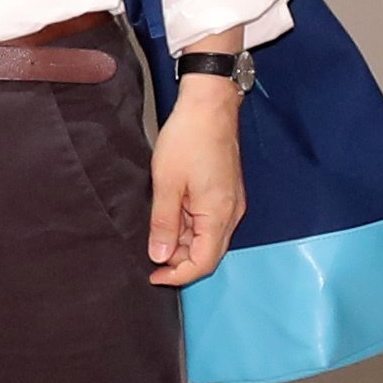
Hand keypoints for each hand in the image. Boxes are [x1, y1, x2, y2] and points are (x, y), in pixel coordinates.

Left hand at [147, 81, 244, 286]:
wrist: (209, 106)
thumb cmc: (189, 138)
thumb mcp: (167, 184)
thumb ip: (164, 223)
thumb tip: (160, 256)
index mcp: (219, 215)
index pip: (204, 262)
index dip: (178, 275)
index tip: (154, 276)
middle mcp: (231, 214)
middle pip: (208, 254)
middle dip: (180, 261)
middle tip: (151, 256)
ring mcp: (230, 203)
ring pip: (208, 238)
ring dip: (183, 243)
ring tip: (157, 232)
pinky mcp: (226, 193)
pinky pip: (209, 222)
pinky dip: (189, 227)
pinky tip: (170, 217)